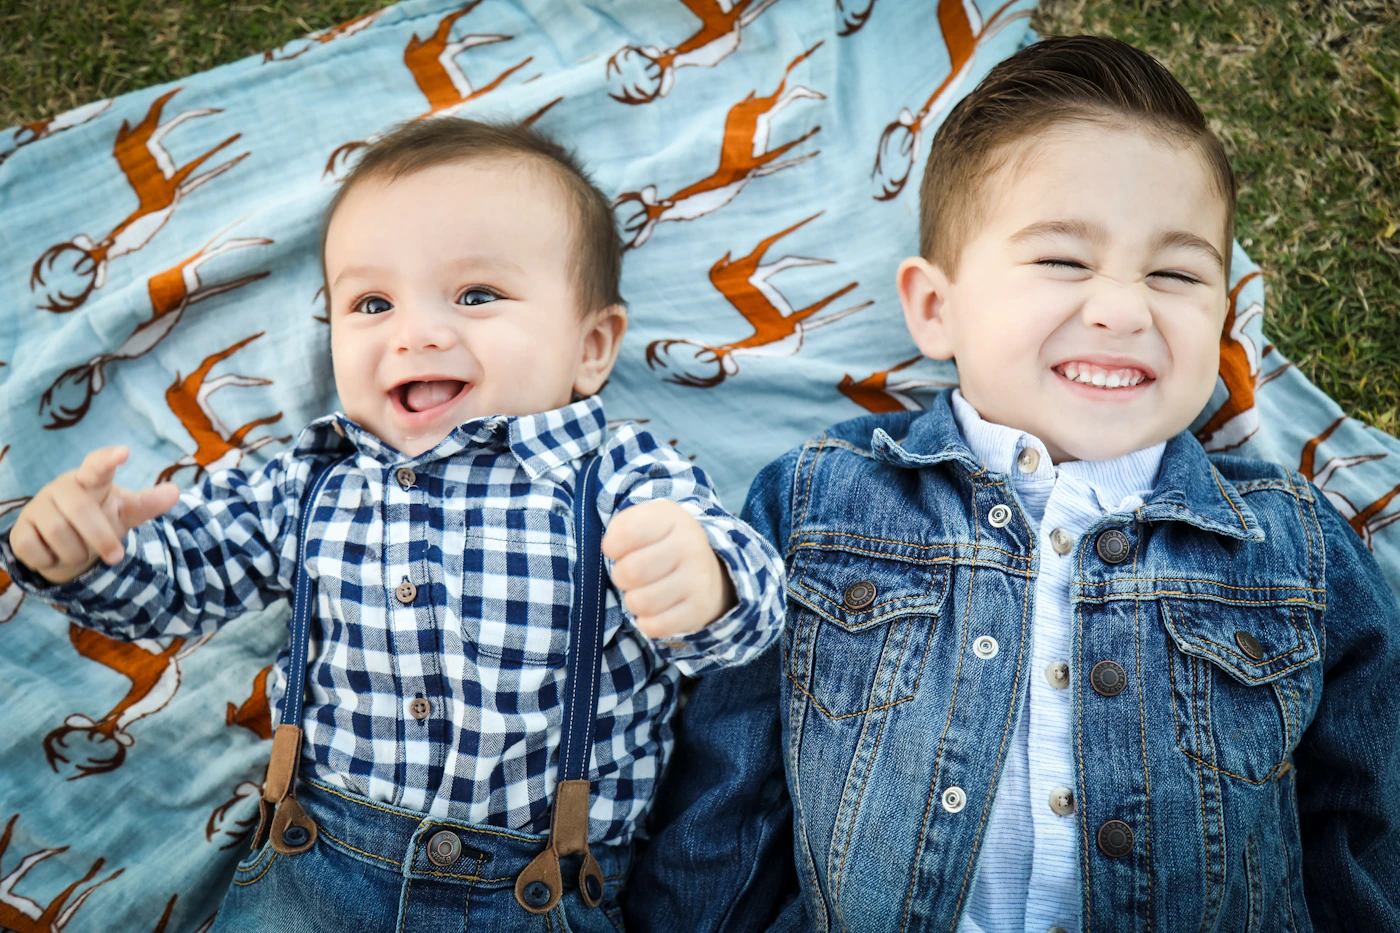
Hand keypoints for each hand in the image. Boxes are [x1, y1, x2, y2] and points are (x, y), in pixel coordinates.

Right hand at [10, 446, 180, 584]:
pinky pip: (37, 550)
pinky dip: (53, 560)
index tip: (124, 452)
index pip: (98, 466)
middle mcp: (61, 487)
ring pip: (59, 535)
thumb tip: (175, 492)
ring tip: (81, 550)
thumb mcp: (125, 511)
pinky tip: (56, 554)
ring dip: (78, 552)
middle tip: (117, 557)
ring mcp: (37, 507)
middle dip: (102, 539)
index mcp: (91, 480)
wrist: (65, 544)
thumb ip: (147, 503)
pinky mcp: (20, 530)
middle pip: (82, 513)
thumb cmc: (100, 518)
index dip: (108, 460)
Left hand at [602, 500, 736, 639]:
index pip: (625, 534)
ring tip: (645, 591)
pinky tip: (655, 609)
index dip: (612, 546)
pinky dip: (646, 622)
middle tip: (632, 574)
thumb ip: (621, 527)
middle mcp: (690, 546)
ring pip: (639, 602)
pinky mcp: (699, 609)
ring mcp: (698, 579)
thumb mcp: (646, 522)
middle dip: (621, 576)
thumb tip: (611, 548)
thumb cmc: (663, 544)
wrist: (707, 569)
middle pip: (629, 572)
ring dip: (633, 600)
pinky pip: (654, 626)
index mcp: (673, 519)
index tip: (620, 549)